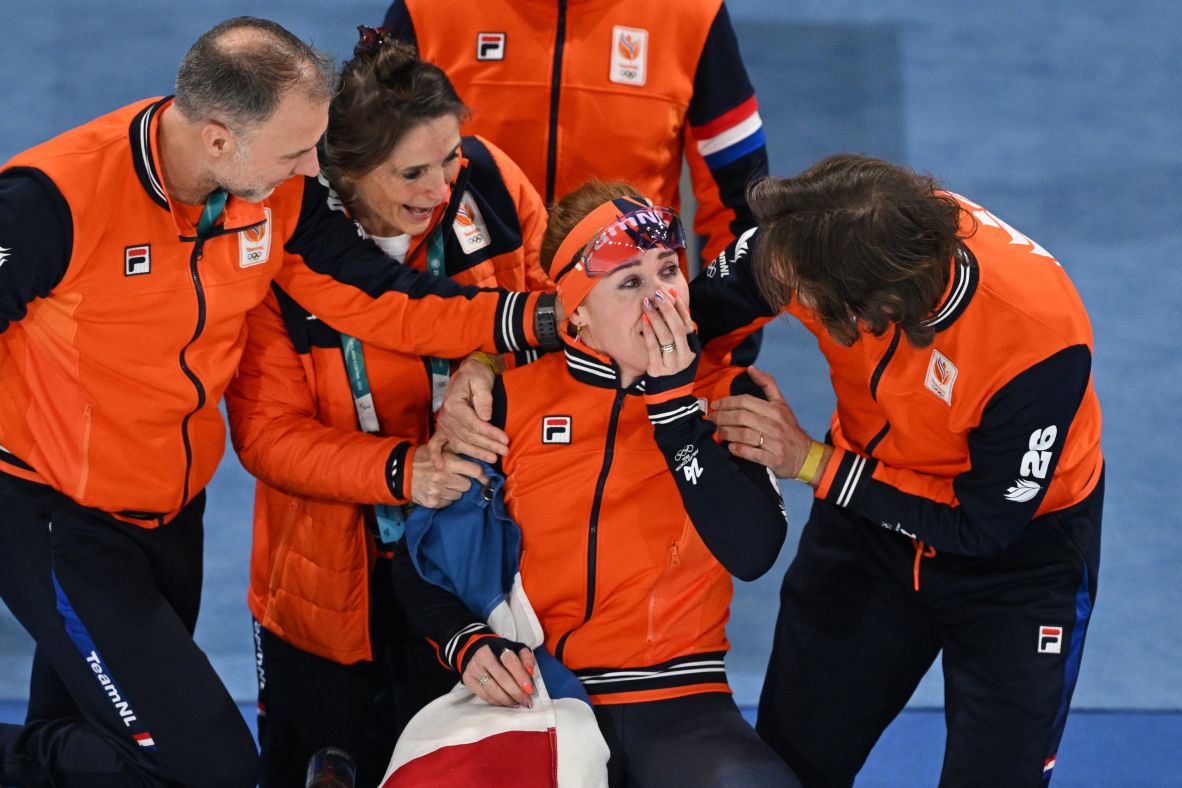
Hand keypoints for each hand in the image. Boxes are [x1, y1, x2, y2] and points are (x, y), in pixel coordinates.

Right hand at [410, 433, 487, 507]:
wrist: (400, 472)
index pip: (475, 470)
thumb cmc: (422, 458)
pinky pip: (448, 503)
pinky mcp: (433, 503)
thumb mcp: (439, 451)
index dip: (483, 476)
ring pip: (459, 496)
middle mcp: (444, 478)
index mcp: (448, 462)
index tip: (486, 480)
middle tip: (454, 477)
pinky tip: (437, 490)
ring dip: (454, 490)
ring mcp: (438, 492)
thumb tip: (479, 465)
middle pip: (467, 485)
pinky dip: (445, 498)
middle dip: (463, 481)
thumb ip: (457, 457)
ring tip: (443, 483)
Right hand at [433, 356, 508, 463]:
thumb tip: (486, 416)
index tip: (505, 440)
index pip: (475, 424)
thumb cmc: (475, 375)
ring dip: (477, 453)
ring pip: (461, 443)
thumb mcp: (481, 380)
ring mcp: (444, 424)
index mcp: (454, 405)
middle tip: (505, 451)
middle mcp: (446, 417)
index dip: (491, 434)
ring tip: (493, 458)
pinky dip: (437, 455)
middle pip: (470, 436)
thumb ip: (483, 397)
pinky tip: (440, 467)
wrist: (467, 372)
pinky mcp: (445, 428)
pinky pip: (438, 443)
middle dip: (489, 445)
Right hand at [461, 638, 536, 707]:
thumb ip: (526, 658)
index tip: (529, 689)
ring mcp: (473, 668)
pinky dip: (497, 702)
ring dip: (507, 699)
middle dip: (516, 692)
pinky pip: (484, 695)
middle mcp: (483, 656)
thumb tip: (530, 672)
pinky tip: (506, 704)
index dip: (520, 675)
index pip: (509, 661)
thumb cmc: (500, 653)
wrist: (475, 651)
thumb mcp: (516, 649)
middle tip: (526, 701)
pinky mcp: (468, 679)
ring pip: (492, 689)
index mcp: (497, 646)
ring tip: (517, 704)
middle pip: (501, 677)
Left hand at [641, 288, 695, 377]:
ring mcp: (672, 365)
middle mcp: (685, 357)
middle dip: (667, 309)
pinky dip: (648, 333)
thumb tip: (672, 297)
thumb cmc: (670, 361)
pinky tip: (644, 320)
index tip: (670, 292)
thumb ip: (677, 326)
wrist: (666, 390)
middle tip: (657, 295)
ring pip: (665, 337)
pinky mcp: (658, 370)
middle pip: (677, 329)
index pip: (687, 324)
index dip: (680, 307)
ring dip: (656, 318)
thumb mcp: (678, 346)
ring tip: (647, 304)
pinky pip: (653, 348)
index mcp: (692, 348)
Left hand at [711, 366, 827, 480]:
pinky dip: (739, 450)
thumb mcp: (782, 404)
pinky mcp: (774, 459)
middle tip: (711, 419)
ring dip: (726, 433)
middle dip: (722, 417)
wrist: (807, 456)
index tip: (715, 405)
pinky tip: (731, 447)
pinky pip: (752, 453)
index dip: (727, 402)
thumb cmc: (789, 429)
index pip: (745, 401)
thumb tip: (751, 368)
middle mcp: (775, 424)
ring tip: (718, 433)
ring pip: (744, 434)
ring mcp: (775, 443)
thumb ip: (767, 384)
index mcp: (775, 410)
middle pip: (741, 417)